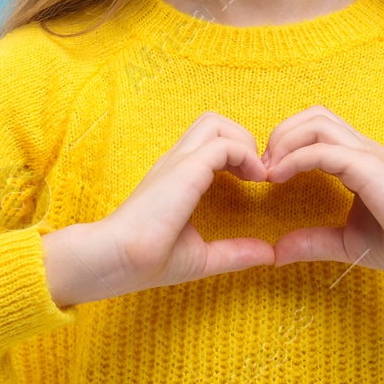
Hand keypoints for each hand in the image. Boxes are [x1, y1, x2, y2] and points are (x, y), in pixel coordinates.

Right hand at [41, 112, 272, 306]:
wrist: (115, 261)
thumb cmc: (147, 261)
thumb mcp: (202, 256)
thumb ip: (235, 252)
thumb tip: (268, 254)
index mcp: (176, 177)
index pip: (207, 142)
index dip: (237, 154)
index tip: (252, 183)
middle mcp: (176, 162)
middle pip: (212, 122)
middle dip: (242, 138)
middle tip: (257, 173)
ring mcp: (177, 162)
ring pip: (215, 122)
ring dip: (243, 141)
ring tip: (255, 174)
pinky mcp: (184, 169)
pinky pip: (222, 144)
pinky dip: (245, 155)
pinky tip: (255, 181)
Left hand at [262, 105, 383, 298]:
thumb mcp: (348, 243)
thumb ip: (314, 241)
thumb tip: (276, 253)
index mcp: (360, 160)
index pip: (317, 128)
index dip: (287, 142)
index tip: (267, 174)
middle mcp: (363, 149)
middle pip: (313, 115)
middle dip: (280, 133)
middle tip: (263, 167)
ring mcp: (368, 154)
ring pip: (316, 121)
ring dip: (284, 140)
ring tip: (270, 170)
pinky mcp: (369, 167)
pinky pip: (324, 150)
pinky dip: (295, 158)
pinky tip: (279, 179)